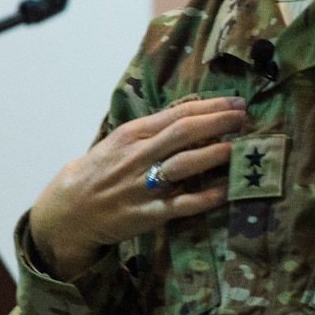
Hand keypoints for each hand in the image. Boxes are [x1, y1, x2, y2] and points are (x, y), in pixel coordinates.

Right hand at [30, 96, 247, 276]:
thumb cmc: (101, 170)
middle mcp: (138, 156)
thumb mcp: (121, 141)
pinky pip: (182, 204)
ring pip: (184, 164)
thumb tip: (194, 113)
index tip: (236, 101)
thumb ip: (154, 128)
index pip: (178, 113)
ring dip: (215, 154)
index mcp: (133, 134)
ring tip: (239, 147)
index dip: (211, 106)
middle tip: (244, 117)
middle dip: (219, 122)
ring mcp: (143, 185)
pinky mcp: (148, 214)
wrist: (70, 209)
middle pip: (184, 133)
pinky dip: (207, 197)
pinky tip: (228, 190)